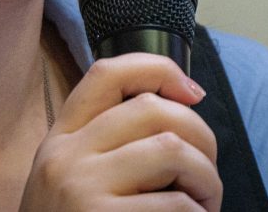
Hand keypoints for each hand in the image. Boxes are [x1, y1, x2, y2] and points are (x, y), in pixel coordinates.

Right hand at [19, 53, 221, 211]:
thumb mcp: (71, 180)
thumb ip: (108, 145)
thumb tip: (183, 104)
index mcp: (59, 140)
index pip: (107, 74)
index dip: (158, 69)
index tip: (192, 92)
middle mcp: (66, 158)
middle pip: (153, 109)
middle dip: (201, 136)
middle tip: (207, 175)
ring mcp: (83, 192)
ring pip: (173, 151)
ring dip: (207, 180)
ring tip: (204, 206)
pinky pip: (178, 206)